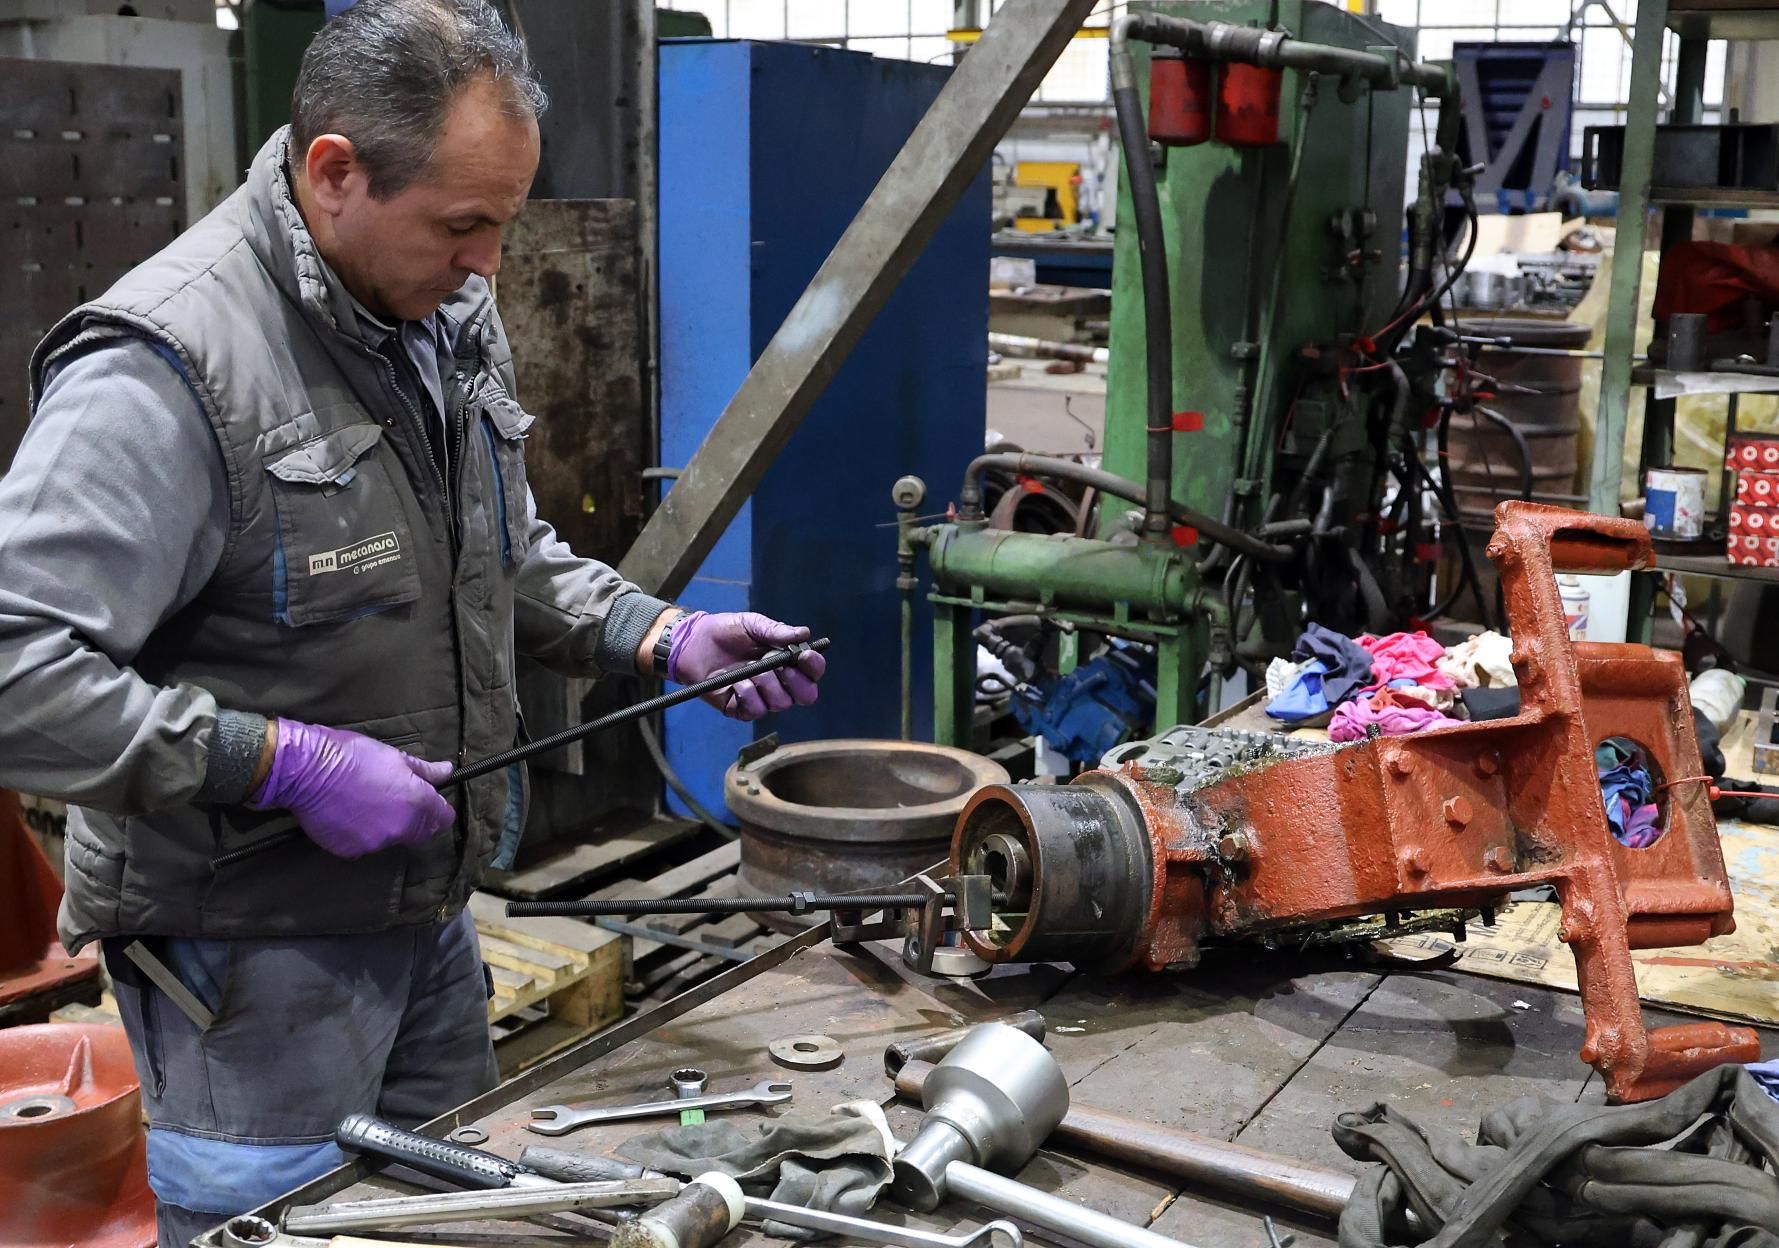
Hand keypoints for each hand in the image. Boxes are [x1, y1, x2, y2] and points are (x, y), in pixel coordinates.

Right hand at [248, 719, 455, 858]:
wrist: (308, 770)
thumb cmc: (354, 756)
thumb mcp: (395, 757)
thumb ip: (424, 771)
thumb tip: (447, 772)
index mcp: (417, 803)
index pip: (443, 819)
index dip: (438, 809)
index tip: (429, 802)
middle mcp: (401, 829)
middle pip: (420, 834)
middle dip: (415, 821)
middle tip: (395, 801)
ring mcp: (375, 843)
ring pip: (390, 839)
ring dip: (386, 827)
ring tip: (365, 804)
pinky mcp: (350, 851)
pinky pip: (363, 845)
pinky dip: (360, 834)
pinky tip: (347, 815)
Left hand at [667, 611, 825, 720]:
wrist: (693, 642)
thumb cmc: (725, 631)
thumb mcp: (752, 624)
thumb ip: (776, 630)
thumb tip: (803, 634)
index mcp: (786, 662)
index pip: (812, 672)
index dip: (814, 667)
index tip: (805, 656)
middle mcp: (778, 683)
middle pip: (805, 696)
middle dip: (796, 682)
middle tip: (779, 667)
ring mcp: (761, 697)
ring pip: (781, 703)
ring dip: (767, 684)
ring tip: (751, 669)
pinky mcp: (741, 709)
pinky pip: (755, 710)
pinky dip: (748, 694)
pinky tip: (736, 682)